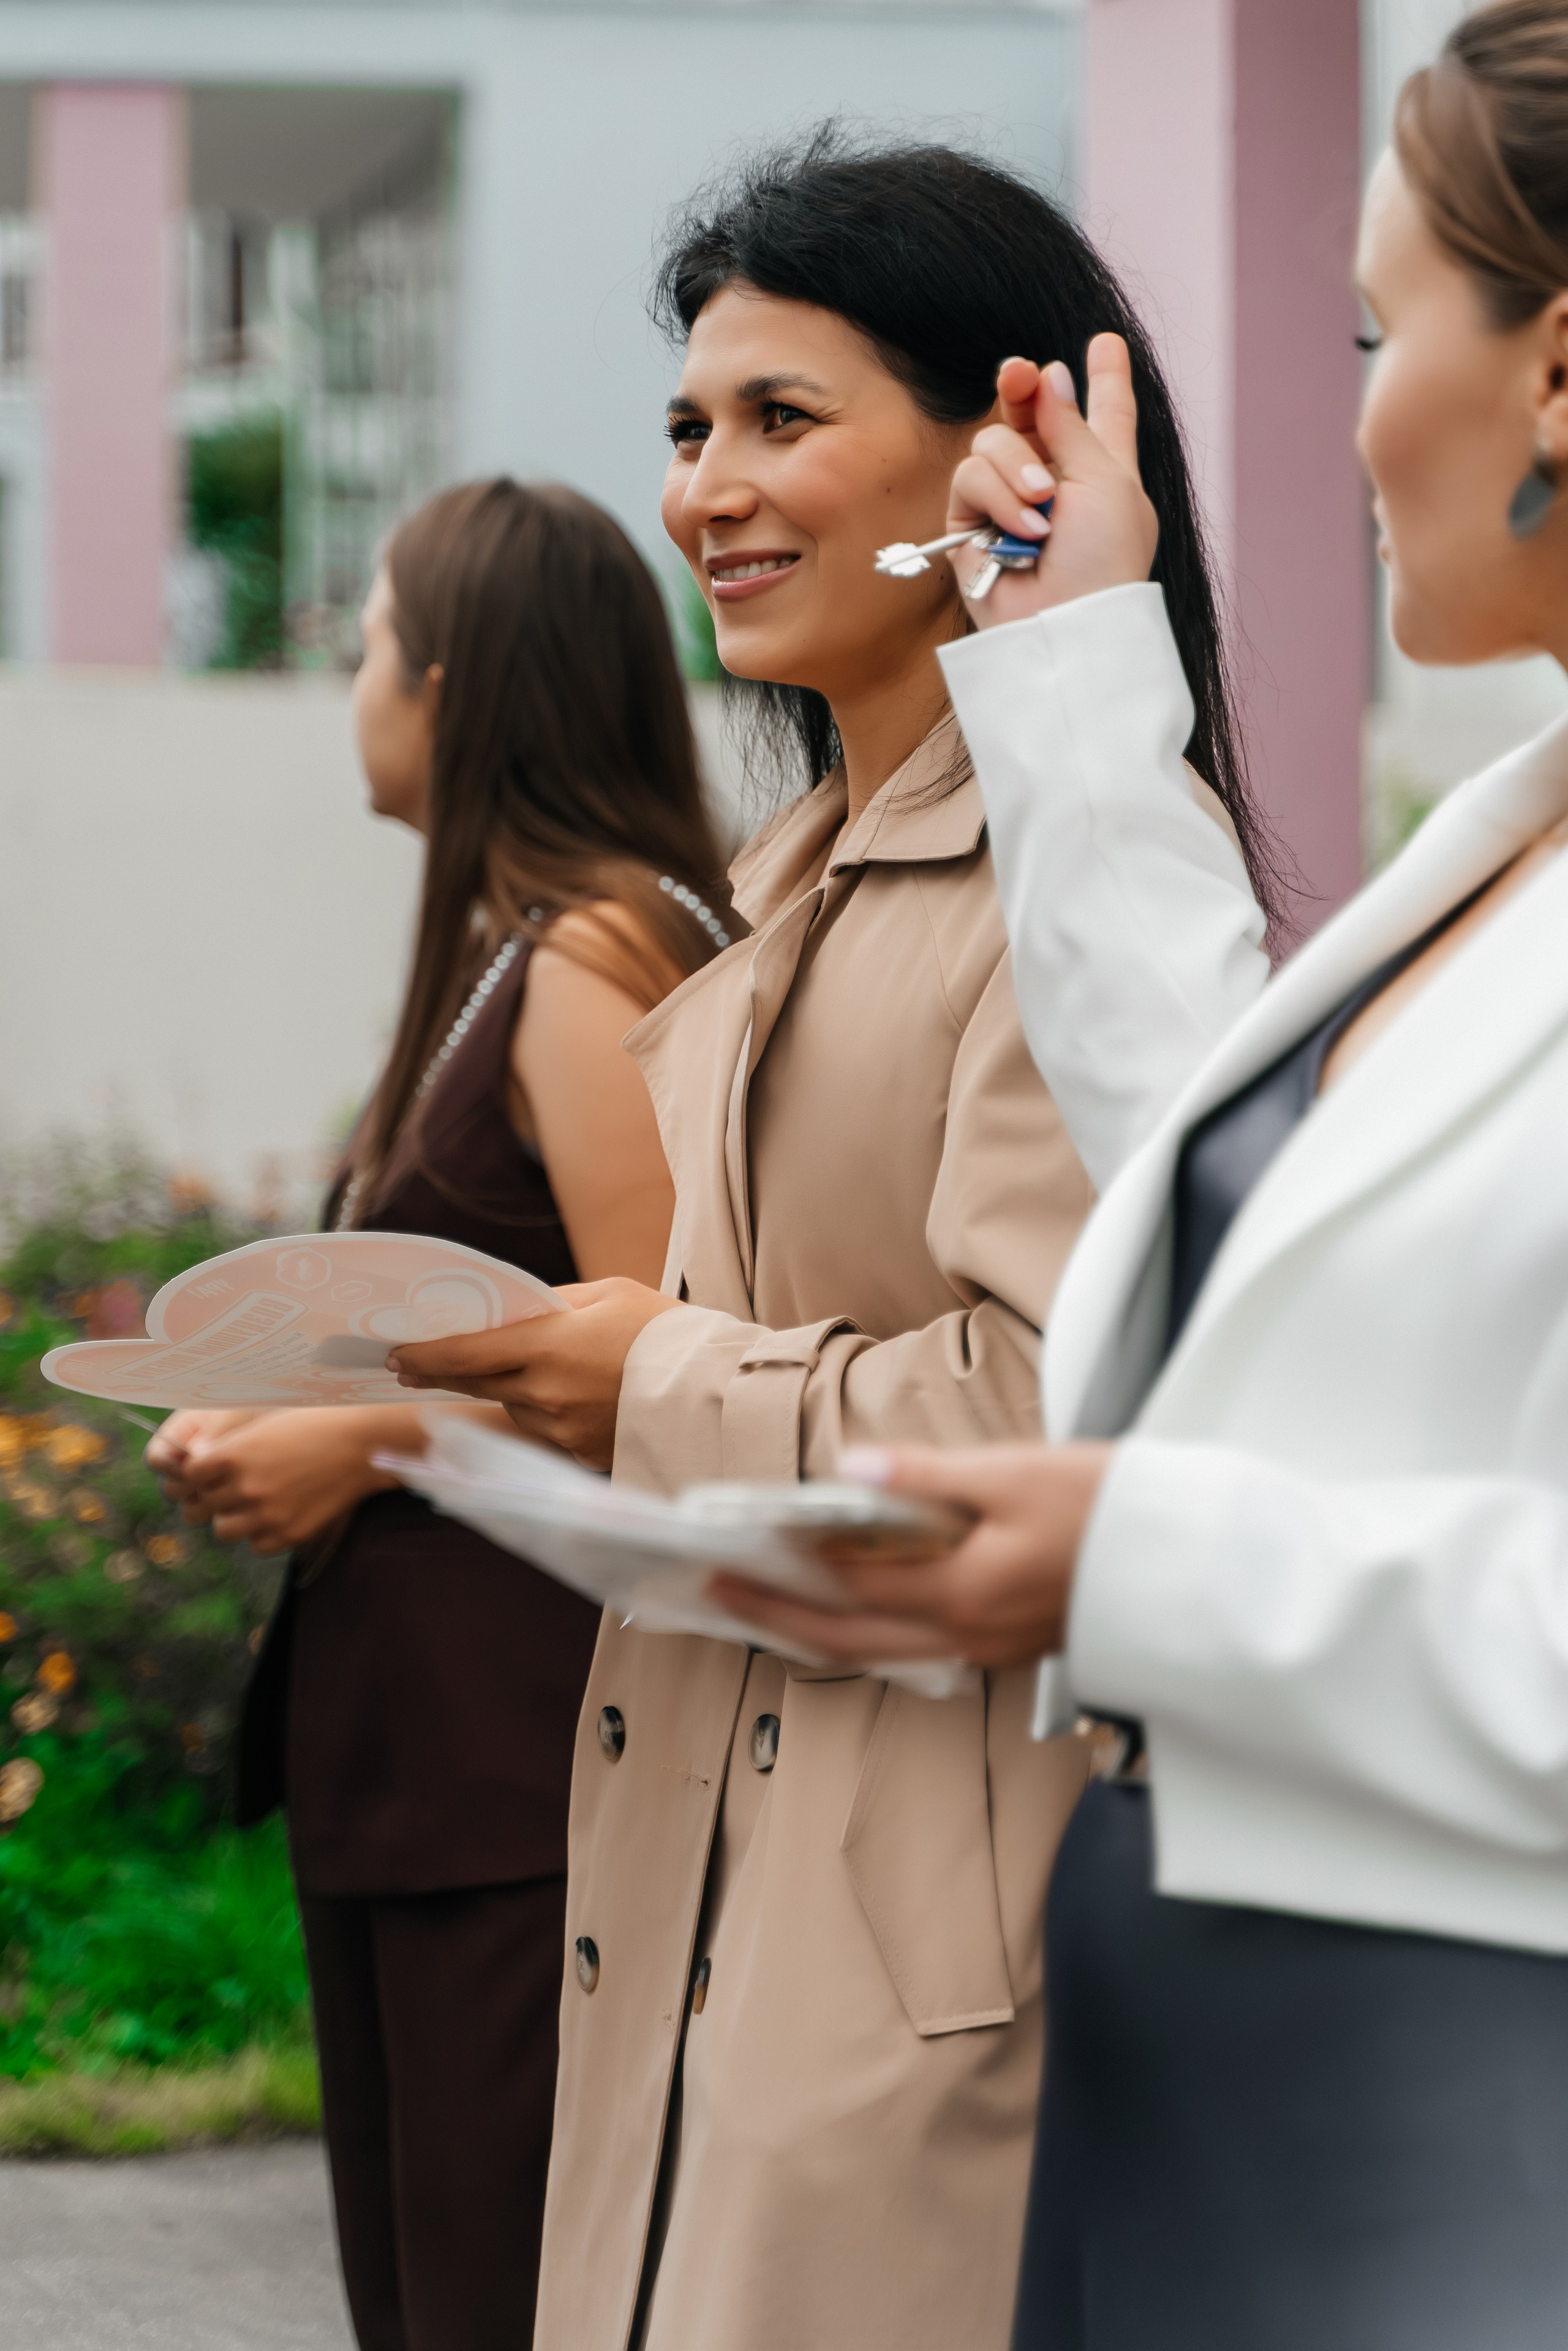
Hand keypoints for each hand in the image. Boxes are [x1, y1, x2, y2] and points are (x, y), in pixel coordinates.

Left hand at [148, 1407, 405, 1553]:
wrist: (363, 1445)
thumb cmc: (316, 1424)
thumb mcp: (266, 1423)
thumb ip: (228, 1445)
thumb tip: (195, 1461)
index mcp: (236, 1454)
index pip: (189, 1474)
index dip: (198, 1470)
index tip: (210, 1467)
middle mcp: (247, 1487)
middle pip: (205, 1502)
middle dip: (216, 1492)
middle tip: (237, 1481)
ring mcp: (268, 1515)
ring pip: (224, 1529)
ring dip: (233, 1516)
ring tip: (253, 1502)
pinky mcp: (290, 1534)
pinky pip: (256, 1545)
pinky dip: (260, 1532)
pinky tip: (276, 1513)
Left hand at [388, 1279, 679, 1470]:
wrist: (717, 1391)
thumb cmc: (666, 1329)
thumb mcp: (611, 1293)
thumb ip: (554, 1302)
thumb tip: (513, 1310)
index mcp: (550, 1343)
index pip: (467, 1352)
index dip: (425, 1355)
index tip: (394, 1355)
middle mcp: (547, 1391)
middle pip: (480, 1384)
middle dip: (447, 1374)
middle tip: (414, 1367)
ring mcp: (564, 1429)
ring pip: (515, 1408)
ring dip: (512, 1390)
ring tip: (544, 1369)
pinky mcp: (582, 1455)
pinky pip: (547, 1430)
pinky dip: (548, 1412)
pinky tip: (578, 1397)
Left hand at [707, 1440, 1112, 1670]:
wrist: (1190, 1561)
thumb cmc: (1111, 1508)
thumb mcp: (1017, 1473)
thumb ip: (929, 1476)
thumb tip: (853, 1469)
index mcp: (963, 1591)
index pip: (845, 1586)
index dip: (780, 1575)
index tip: (726, 1559)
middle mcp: (967, 1631)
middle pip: (848, 1635)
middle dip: (777, 1618)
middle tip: (719, 1595)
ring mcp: (988, 1644)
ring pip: (881, 1647)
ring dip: (819, 1628)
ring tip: (769, 1605)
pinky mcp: (1007, 1640)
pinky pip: (917, 1644)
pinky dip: (870, 1627)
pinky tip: (853, 1606)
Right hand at [947, 337, 1158, 627]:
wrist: (1066, 621)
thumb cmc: (1103, 558)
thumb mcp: (1105, 479)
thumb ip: (1072, 424)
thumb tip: (1048, 376)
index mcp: (1103, 468)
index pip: (1105, 414)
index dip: (1107, 378)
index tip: (1107, 342)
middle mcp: (1055, 479)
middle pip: (1031, 412)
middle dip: (1022, 387)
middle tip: (1019, 373)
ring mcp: (1010, 499)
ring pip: (993, 440)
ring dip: (1017, 468)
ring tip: (1042, 508)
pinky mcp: (972, 521)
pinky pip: (970, 477)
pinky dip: (996, 498)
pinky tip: (1022, 531)